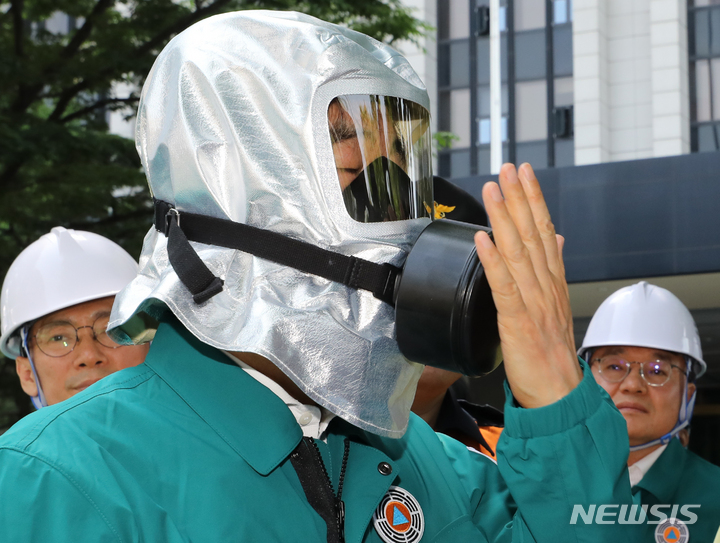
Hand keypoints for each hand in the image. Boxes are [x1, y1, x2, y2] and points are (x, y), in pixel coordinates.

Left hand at [474, 163, 580, 407]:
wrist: (559, 392)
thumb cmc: (552, 353)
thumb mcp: (553, 305)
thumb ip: (551, 271)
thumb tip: (554, 240)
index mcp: (552, 281)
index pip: (544, 231)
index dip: (533, 199)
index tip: (523, 173)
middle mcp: (545, 285)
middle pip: (533, 233)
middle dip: (519, 197)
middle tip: (508, 167)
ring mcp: (533, 302)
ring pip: (518, 252)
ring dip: (504, 218)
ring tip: (493, 189)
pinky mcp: (518, 321)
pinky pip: (504, 286)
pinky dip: (493, 260)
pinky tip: (483, 238)